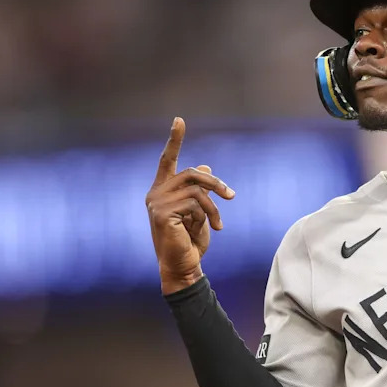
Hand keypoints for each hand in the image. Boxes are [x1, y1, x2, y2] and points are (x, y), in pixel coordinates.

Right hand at [145, 117, 234, 293]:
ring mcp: (156, 202)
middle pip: (191, 173)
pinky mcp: (161, 213)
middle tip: (231, 196)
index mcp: (162, 190)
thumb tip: (204, 165)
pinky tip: (209, 229)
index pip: (168, 160)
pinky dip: (207, 216)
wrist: (183, 266)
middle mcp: (155, 193)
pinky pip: (194, 204)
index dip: (174, 140)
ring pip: (196, 190)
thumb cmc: (190, 241)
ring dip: (214, 206)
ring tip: (218, 224)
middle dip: (214, 183)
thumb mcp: (199, 212)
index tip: (179, 120)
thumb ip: (199, 190)